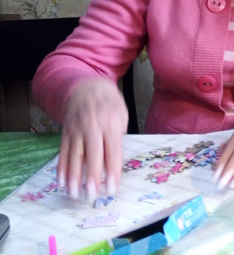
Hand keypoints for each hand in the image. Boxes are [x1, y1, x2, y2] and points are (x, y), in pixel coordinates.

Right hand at [58, 78, 127, 200]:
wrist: (87, 87)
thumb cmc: (110, 104)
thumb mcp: (122, 116)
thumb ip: (118, 138)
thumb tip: (114, 164)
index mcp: (111, 123)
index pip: (113, 151)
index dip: (112, 171)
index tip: (112, 189)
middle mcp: (92, 126)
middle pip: (92, 155)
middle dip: (92, 177)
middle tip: (92, 196)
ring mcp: (76, 129)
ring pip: (74, 156)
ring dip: (74, 177)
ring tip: (74, 195)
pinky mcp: (66, 132)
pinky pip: (63, 152)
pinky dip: (62, 168)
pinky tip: (62, 182)